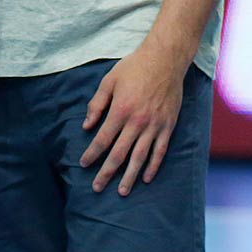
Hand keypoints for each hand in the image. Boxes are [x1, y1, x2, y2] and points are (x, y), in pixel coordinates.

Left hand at [80, 43, 185, 193]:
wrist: (165, 60)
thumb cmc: (134, 67)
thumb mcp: (109, 80)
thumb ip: (96, 104)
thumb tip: (86, 126)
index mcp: (120, 110)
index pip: (103, 139)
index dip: (92, 154)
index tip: (83, 164)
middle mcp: (137, 122)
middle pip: (119, 154)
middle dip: (106, 172)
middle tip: (97, 188)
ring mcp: (154, 126)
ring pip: (140, 158)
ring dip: (129, 176)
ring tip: (122, 192)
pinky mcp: (168, 126)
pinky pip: (160, 151)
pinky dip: (153, 166)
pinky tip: (146, 178)